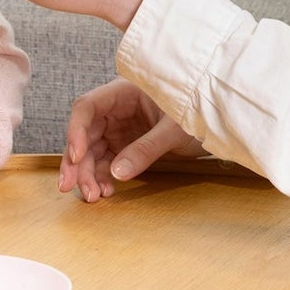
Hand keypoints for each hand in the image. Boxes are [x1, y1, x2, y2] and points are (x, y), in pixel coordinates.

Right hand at [58, 78, 204, 201]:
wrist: (217, 122)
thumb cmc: (198, 111)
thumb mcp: (174, 130)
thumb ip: (146, 149)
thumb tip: (118, 173)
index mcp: (124, 92)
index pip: (87, 107)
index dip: (76, 131)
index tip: (76, 157)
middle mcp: (116, 110)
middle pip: (84, 134)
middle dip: (77, 162)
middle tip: (71, 187)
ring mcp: (120, 129)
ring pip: (92, 152)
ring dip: (88, 174)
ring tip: (93, 196)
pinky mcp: (126, 146)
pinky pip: (107, 163)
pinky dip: (103, 178)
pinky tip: (106, 191)